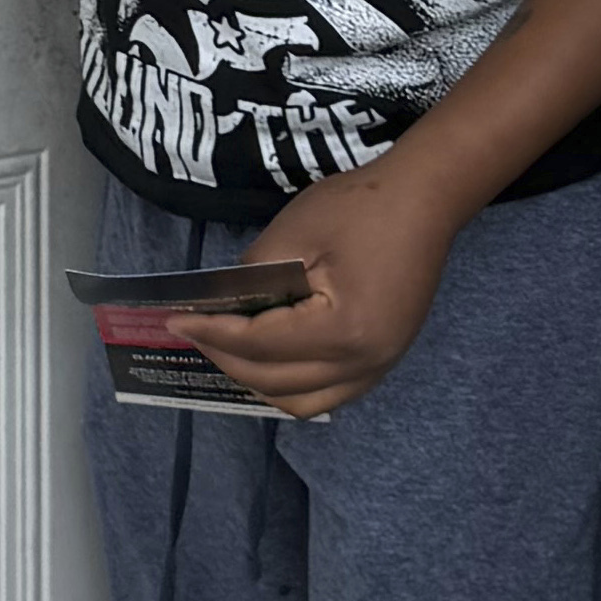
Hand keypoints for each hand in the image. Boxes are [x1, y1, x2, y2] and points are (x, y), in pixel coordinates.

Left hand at [171, 157, 461, 419]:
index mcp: (343, 331)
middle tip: (194, 331)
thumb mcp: (291, 235)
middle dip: (226, 358)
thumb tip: (221, 307)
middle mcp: (364, 363)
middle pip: (277, 381)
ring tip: (226, 350)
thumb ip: (251, 280)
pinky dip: (291, 385)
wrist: (425, 199)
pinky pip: (329, 393)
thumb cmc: (361, 207)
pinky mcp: (384, 360)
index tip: (175, 320)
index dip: (212, 334)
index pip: (260, 345)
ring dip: (258, 382)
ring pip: (303, 402)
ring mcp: (379, 367)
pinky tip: (266, 360)